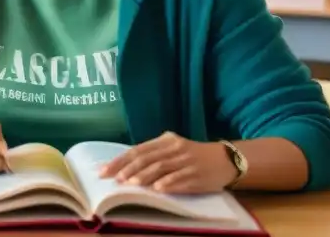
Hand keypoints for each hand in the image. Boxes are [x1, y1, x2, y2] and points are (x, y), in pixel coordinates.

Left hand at [100, 132, 235, 193]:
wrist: (225, 159)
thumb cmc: (193, 155)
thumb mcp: (173, 148)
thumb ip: (153, 155)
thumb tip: (125, 167)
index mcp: (165, 140)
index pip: (138, 149)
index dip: (120, 160)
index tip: (105, 170)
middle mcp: (174, 148)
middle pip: (147, 158)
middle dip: (129, 169)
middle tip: (115, 179)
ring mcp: (186, 161)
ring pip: (161, 167)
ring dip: (145, 176)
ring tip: (131, 184)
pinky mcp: (197, 175)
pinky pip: (180, 178)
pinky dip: (168, 183)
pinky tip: (158, 189)